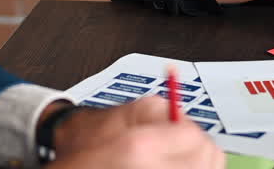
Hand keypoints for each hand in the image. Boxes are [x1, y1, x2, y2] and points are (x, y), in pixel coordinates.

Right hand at [52, 96, 223, 168]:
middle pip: (207, 159)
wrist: (66, 164)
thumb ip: (161, 109)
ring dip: (197, 163)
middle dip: (200, 149)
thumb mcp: (125, 112)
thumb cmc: (87, 141)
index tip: (184, 130)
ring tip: (181, 159)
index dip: (192, 130)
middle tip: (186, 145)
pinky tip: (174, 165)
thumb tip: (185, 116)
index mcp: (142, 148)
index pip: (196, 137)